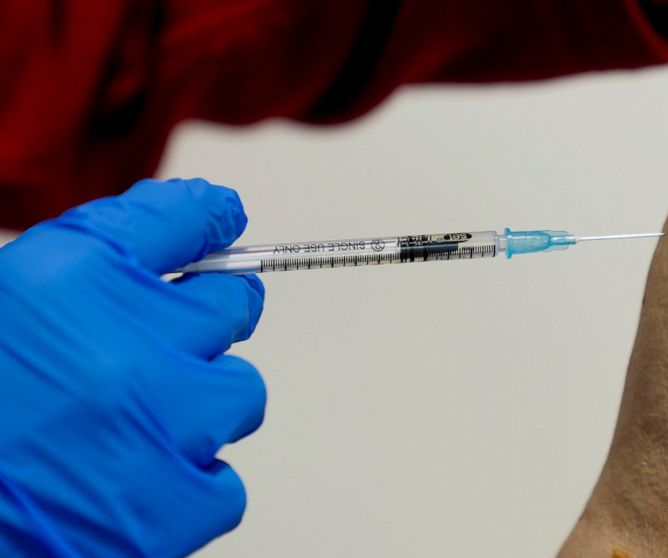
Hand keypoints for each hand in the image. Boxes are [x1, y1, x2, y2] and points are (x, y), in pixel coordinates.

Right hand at [0, 178, 265, 556]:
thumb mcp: (8, 302)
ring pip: (239, 394)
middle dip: (208, 320)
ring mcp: (154, 432)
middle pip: (230, 304)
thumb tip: (185, 212)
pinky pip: (226, 484)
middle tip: (166, 345)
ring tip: (131, 427)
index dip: (206, 220)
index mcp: (61, 284)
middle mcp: (119, 348)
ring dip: (201, 407)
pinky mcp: (170, 513)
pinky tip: (136, 484)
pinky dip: (192, 485)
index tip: (220, 218)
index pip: (176, 220)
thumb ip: (89, 259)